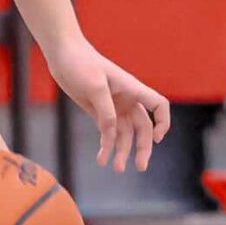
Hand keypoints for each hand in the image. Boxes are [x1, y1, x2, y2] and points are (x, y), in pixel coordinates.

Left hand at [46, 38, 171, 172]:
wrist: (62, 55)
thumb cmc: (81, 63)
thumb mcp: (94, 86)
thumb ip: (105, 110)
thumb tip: (112, 133)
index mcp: (132, 89)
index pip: (158, 105)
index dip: (163, 122)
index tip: (157, 138)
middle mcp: (127, 99)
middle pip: (143, 127)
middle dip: (143, 147)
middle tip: (141, 167)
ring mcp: (114, 107)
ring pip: (125, 134)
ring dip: (122, 151)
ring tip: (116, 169)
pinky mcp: (99, 112)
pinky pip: (108, 133)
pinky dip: (106, 147)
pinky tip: (102, 160)